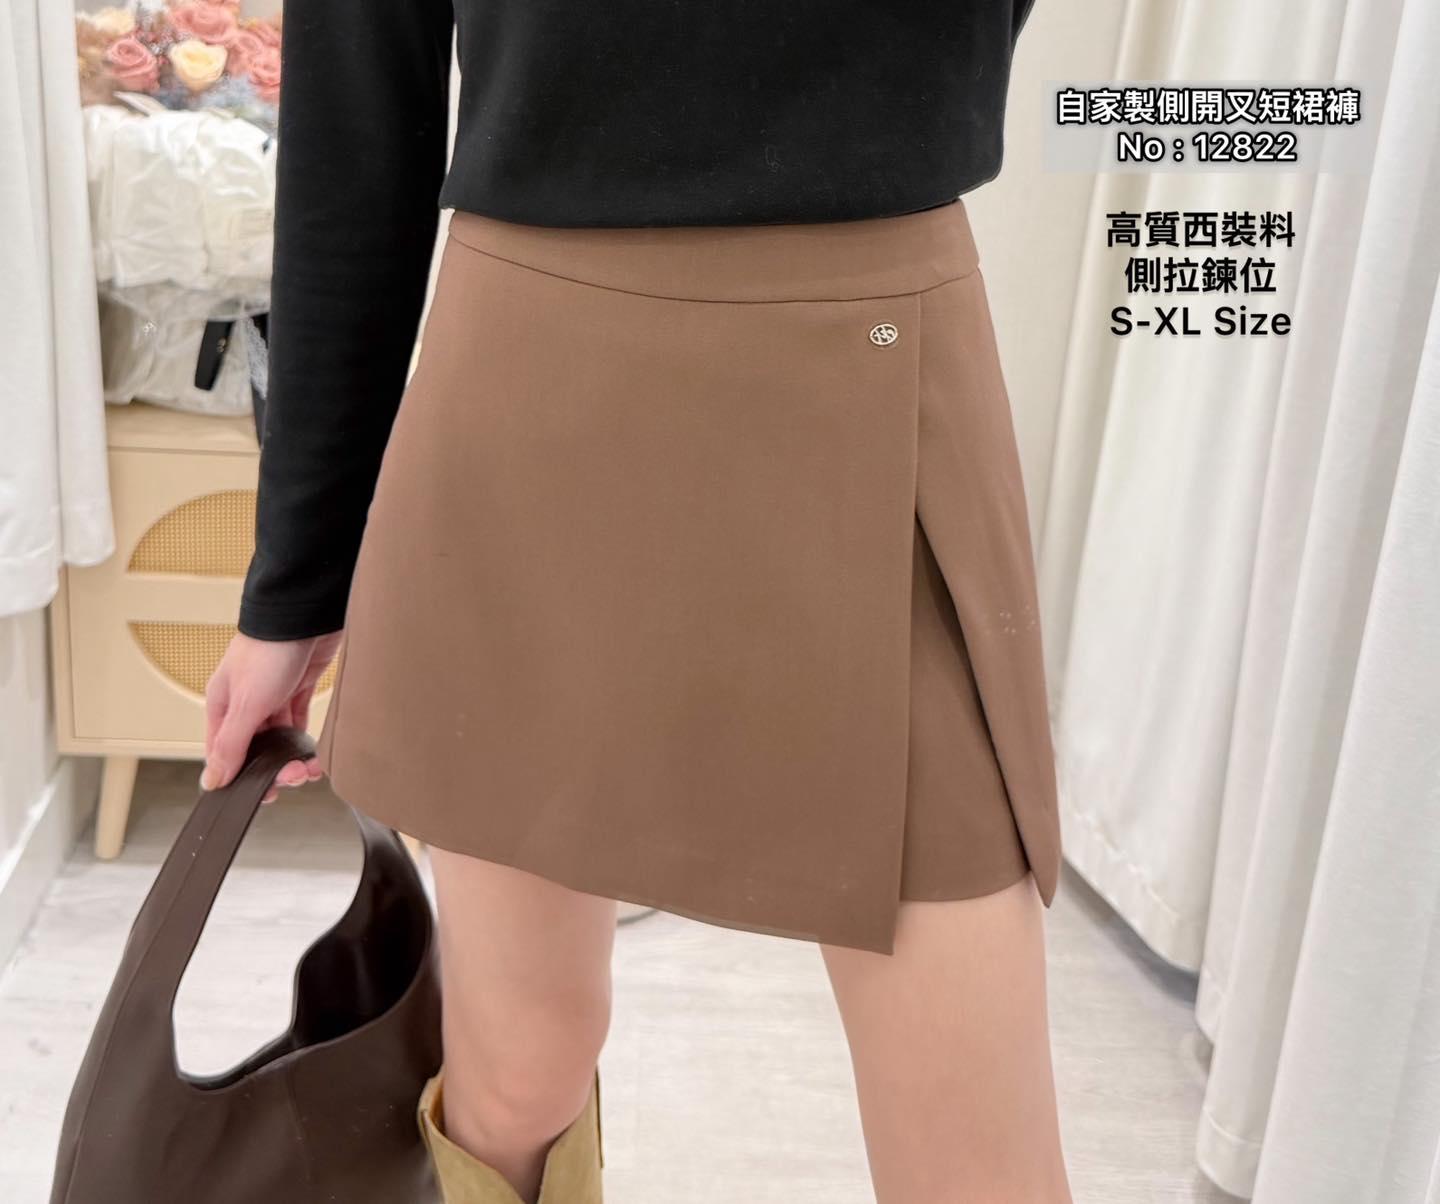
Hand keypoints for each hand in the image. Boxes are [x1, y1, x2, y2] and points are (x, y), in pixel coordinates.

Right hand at [203, 630, 344, 802]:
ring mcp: (273, 695)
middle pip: (255, 748)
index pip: (224, 752)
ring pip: (280, 738)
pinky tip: (314, 751)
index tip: (263, 792)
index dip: (242, 776)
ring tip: (309, 767)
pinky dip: (305, 740)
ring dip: (293, 756)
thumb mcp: (246, 703)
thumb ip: (230, 744)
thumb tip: (213, 779)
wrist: (305, 614)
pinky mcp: (299, 687)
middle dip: (275, 768)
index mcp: (222, 704)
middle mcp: (246, 701)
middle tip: (294, 776)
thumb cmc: (269, 647)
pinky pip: (299, 723)